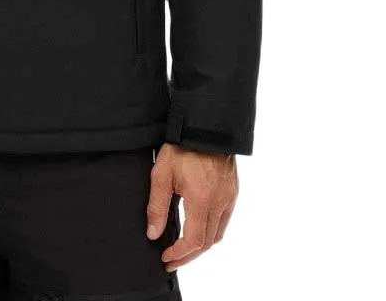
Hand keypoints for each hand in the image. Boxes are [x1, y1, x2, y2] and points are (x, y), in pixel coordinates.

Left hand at [146, 142, 237, 272]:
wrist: (206, 126)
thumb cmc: (183, 146)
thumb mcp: (162, 174)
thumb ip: (157, 206)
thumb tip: (153, 233)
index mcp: (201, 200)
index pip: (194, 241)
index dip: (179, 254)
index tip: (165, 257)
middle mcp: (219, 203)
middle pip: (207, 243)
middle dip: (188, 256)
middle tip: (172, 260)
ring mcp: (228, 198)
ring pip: (217, 234)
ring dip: (200, 246)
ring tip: (183, 249)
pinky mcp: (232, 192)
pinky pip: (223, 221)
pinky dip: (211, 232)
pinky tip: (198, 229)